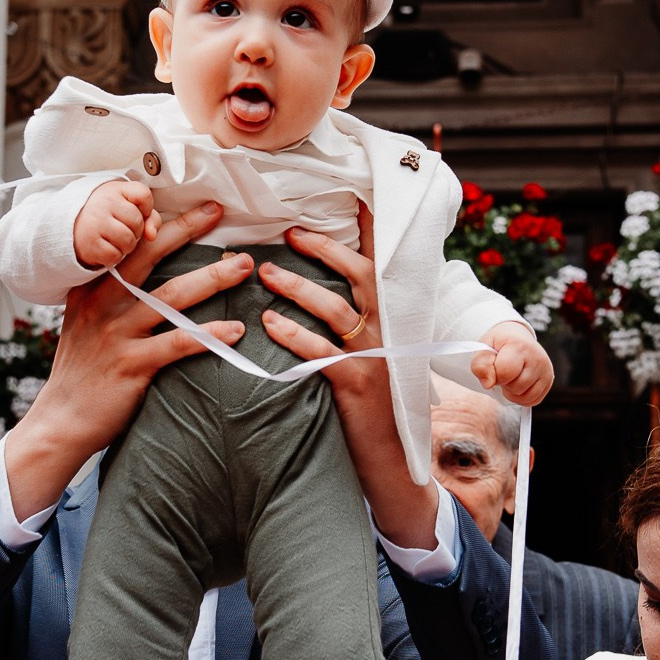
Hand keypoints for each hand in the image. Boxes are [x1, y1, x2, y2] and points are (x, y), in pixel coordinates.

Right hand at [9, 201, 248, 515]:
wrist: (61, 420)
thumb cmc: (80, 372)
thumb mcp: (82, 322)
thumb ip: (107, 296)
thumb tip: (136, 272)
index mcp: (91, 289)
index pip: (124, 244)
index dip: (155, 221)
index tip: (181, 204)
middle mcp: (102, 304)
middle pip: (148, 256)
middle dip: (186, 229)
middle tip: (218, 211)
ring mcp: (117, 334)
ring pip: (172, 297)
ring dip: (212, 278)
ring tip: (242, 266)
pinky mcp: (132, 366)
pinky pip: (178, 344)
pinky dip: (209, 335)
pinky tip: (235, 330)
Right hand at [72, 180, 157, 269]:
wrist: (69, 226)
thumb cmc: (104, 215)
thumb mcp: (124, 206)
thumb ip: (148, 217)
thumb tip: (152, 235)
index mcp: (115, 190)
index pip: (143, 195)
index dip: (147, 208)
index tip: (139, 212)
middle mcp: (103, 203)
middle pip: (138, 222)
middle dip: (135, 231)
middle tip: (121, 229)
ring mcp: (95, 223)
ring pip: (128, 241)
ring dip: (126, 246)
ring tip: (115, 240)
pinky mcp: (89, 243)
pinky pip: (115, 256)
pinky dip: (113, 256)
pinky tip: (106, 248)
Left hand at [260, 208, 434, 547]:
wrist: (392, 462)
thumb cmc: (371, 406)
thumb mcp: (371, 356)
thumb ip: (354, 324)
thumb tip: (319, 288)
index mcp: (394, 319)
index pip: (382, 265)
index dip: (370, 231)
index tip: (354, 197)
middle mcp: (391, 332)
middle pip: (361, 275)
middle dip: (325, 248)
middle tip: (288, 232)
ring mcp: (377, 358)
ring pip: (337, 309)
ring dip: (299, 287)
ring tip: (265, 272)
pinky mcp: (358, 385)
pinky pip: (322, 352)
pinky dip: (294, 334)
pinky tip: (268, 324)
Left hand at [472, 321, 552, 405]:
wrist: (517, 337)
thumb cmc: (499, 344)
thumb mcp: (484, 347)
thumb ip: (480, 365)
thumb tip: (488, 384)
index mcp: (520, 347)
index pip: (505, 372)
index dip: (495, 375)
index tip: (494, 366)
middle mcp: (538, 358)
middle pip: (516, 387)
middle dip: (504, 383)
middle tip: (503, 372)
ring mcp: (546, 370)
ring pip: (525, 397)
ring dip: (512, 393)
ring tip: (510, 378)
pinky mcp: (549, 381)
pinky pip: (533, 400)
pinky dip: (521, 398)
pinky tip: (517, 385)